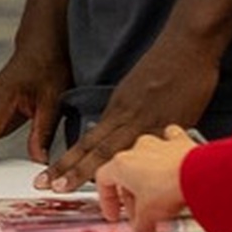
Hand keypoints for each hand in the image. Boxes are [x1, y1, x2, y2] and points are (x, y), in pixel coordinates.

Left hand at [39, 38, 218, 190]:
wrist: (186, 44)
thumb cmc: (168, 64)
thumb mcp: (139, 90)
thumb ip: (130, 114)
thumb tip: (123, 134)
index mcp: (118, 107)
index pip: (89, 139)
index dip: (69, 159)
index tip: (51, 176)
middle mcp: (125, 115)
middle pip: (91, 147)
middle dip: (66, 169)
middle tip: (44, 185)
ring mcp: (145, 120)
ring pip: (110, 150)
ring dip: (86, 171)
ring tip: (65, 187)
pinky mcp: (169, 123)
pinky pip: (146, 150)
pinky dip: (135, 168)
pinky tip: (124, 184)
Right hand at [94, 127, 196, 231]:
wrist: (200, 175)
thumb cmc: (170, 186)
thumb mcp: (149, 216)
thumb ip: (140, 229)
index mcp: (122, 164)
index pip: (104, 181)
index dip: (107, 201)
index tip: (114, 214)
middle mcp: (138, 151)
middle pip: (127, 175)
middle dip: (133, 198)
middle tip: (142, 217)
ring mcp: (159, 145)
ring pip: (148, 161)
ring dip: (150, 179)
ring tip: (160, 198)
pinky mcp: (180, 144)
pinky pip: (171, 143)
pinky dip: (172, 155)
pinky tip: (176, 169)